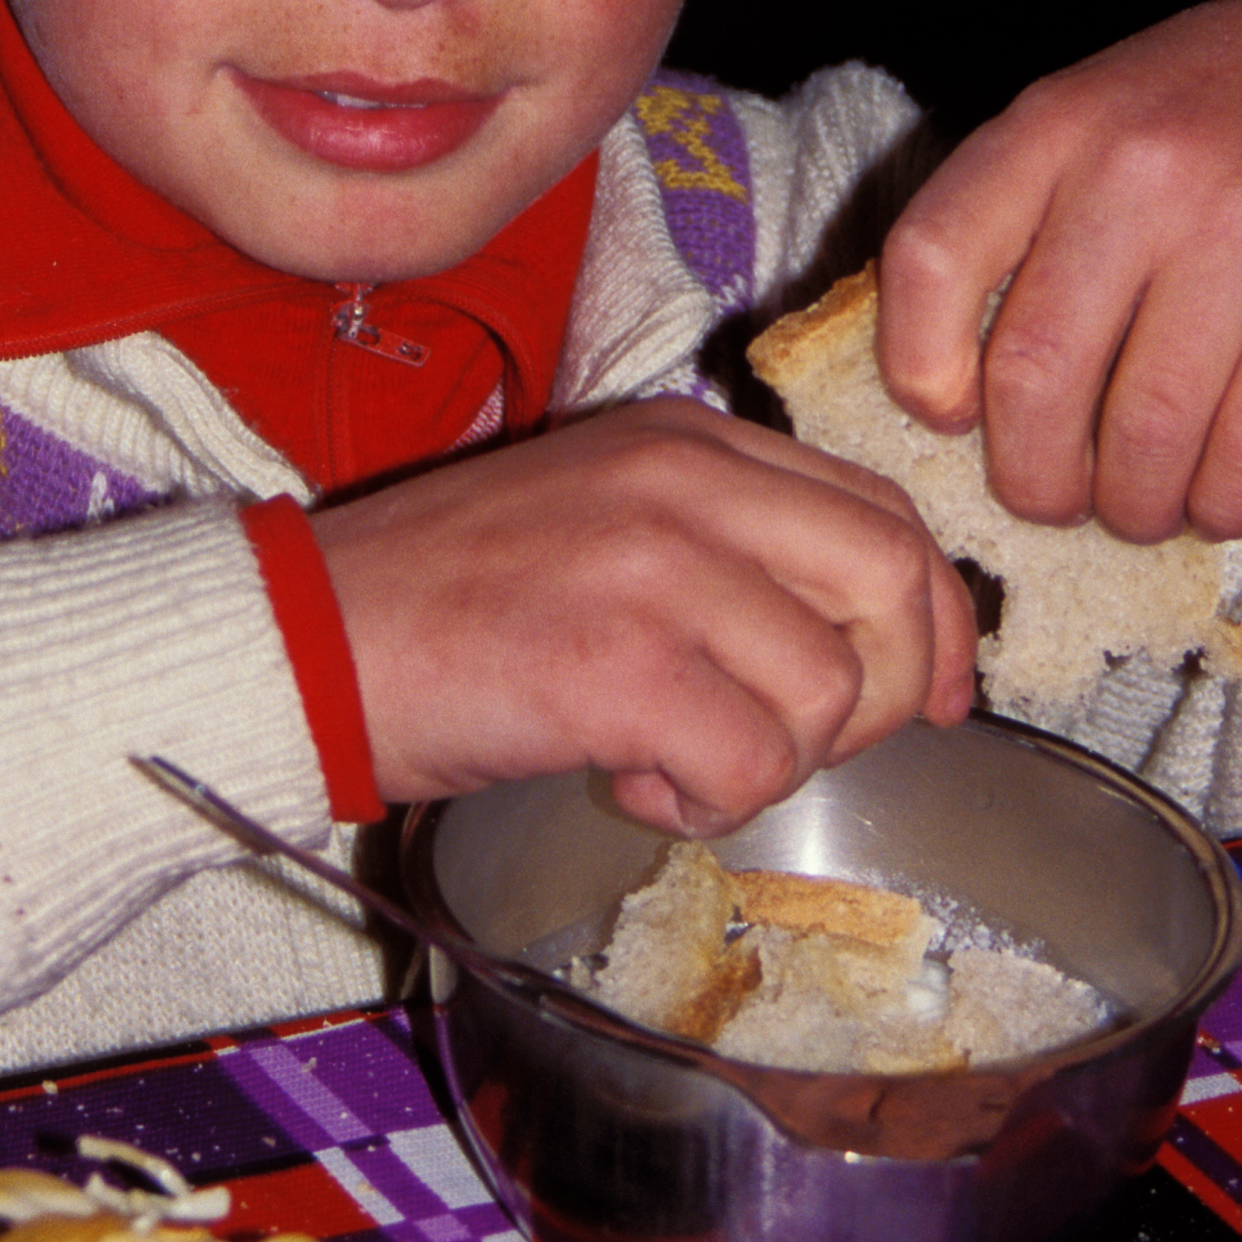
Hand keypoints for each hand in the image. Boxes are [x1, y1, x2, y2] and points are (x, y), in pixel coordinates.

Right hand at [312, 399, 975, 833]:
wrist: (305, 639)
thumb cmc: (446, 601)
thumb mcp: (601, 517)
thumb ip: (722, 542)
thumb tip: (862, 638)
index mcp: (686, 439)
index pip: (880, 507)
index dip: (935, 614)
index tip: (936, 692)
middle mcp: (684, 482)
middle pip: (893, 579)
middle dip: (892, 691)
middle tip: (808, 746)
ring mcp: (654, 568)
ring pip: (832, 691)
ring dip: (772, 761)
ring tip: (671, 757)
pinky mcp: (620, 664)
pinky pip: (755, 765)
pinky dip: (709, 802)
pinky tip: (629, 779)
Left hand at [876, 0, 1241, 544]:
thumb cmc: (1216, 108)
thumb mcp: (1094, 111)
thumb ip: (1019, 214)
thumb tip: (952, 387)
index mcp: (1055, 122)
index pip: (929, 259)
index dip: (917, 366)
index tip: (949, 413)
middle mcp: (1140, 167)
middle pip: (1034, 377)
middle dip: (1034, 479)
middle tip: (1055, 494)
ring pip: (1146, 434)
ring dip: (1133, 506)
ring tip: (1140, 504)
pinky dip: (1222, 504)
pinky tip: (1216, 497)